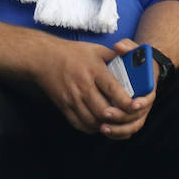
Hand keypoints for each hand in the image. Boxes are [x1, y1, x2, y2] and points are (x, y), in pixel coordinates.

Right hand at [29, 38, 144, 135]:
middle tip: (126, 117)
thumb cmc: (72, 53)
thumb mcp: (96, 50)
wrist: (42, 57)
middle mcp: (82, 86)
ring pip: (92, 121)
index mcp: (93, 70)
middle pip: (103, 111)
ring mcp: (72, 98)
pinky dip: (92, 128)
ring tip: (114, 122)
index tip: (135, 106)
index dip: (126, 102)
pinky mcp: (63, 106)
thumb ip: (116, 57)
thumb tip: (134, 64)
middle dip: (118, 118)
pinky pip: (79, 124)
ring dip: (106, 125)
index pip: (113, 90)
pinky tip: (98, 123)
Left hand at [98, 39, 157, 139]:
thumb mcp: (133, 50)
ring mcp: (137, 113)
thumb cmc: (134, 60)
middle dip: (122, 117)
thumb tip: (119, 47)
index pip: (148, 97)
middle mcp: (144, 103)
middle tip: (106, 114)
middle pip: (137, 116)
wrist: (138, 71)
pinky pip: (125, 131)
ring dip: (118, 130)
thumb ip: (127, 47)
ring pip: (131, 127)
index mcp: (148, 87)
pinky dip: (116, 134)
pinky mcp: (128, 119)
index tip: (132, 103)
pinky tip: (102, 131)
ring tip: (103, 128)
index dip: (141, 102)